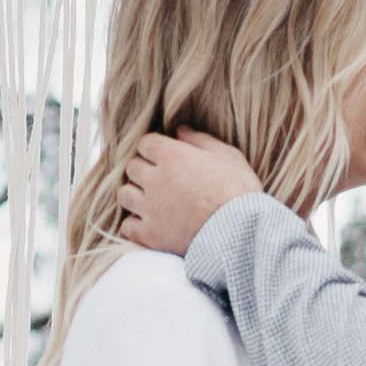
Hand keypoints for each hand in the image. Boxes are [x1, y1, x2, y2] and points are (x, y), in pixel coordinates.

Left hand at [120, 128, 263, 256]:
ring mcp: (150, 208)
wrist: (241, 234)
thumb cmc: (239, 192)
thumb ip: (201, 140)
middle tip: (158, 177)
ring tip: (149, 200)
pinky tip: (148, 223)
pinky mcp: (150, 235)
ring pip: (124, 195)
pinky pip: (127, 226)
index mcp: (172, 156)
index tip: (163, 155)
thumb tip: (181, 130)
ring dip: (134, 194)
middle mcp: (155, 180)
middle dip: (143, 169)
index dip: (154, 148)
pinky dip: (134, 224)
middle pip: (132, 167)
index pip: (145, 143)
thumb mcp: (228, 156)